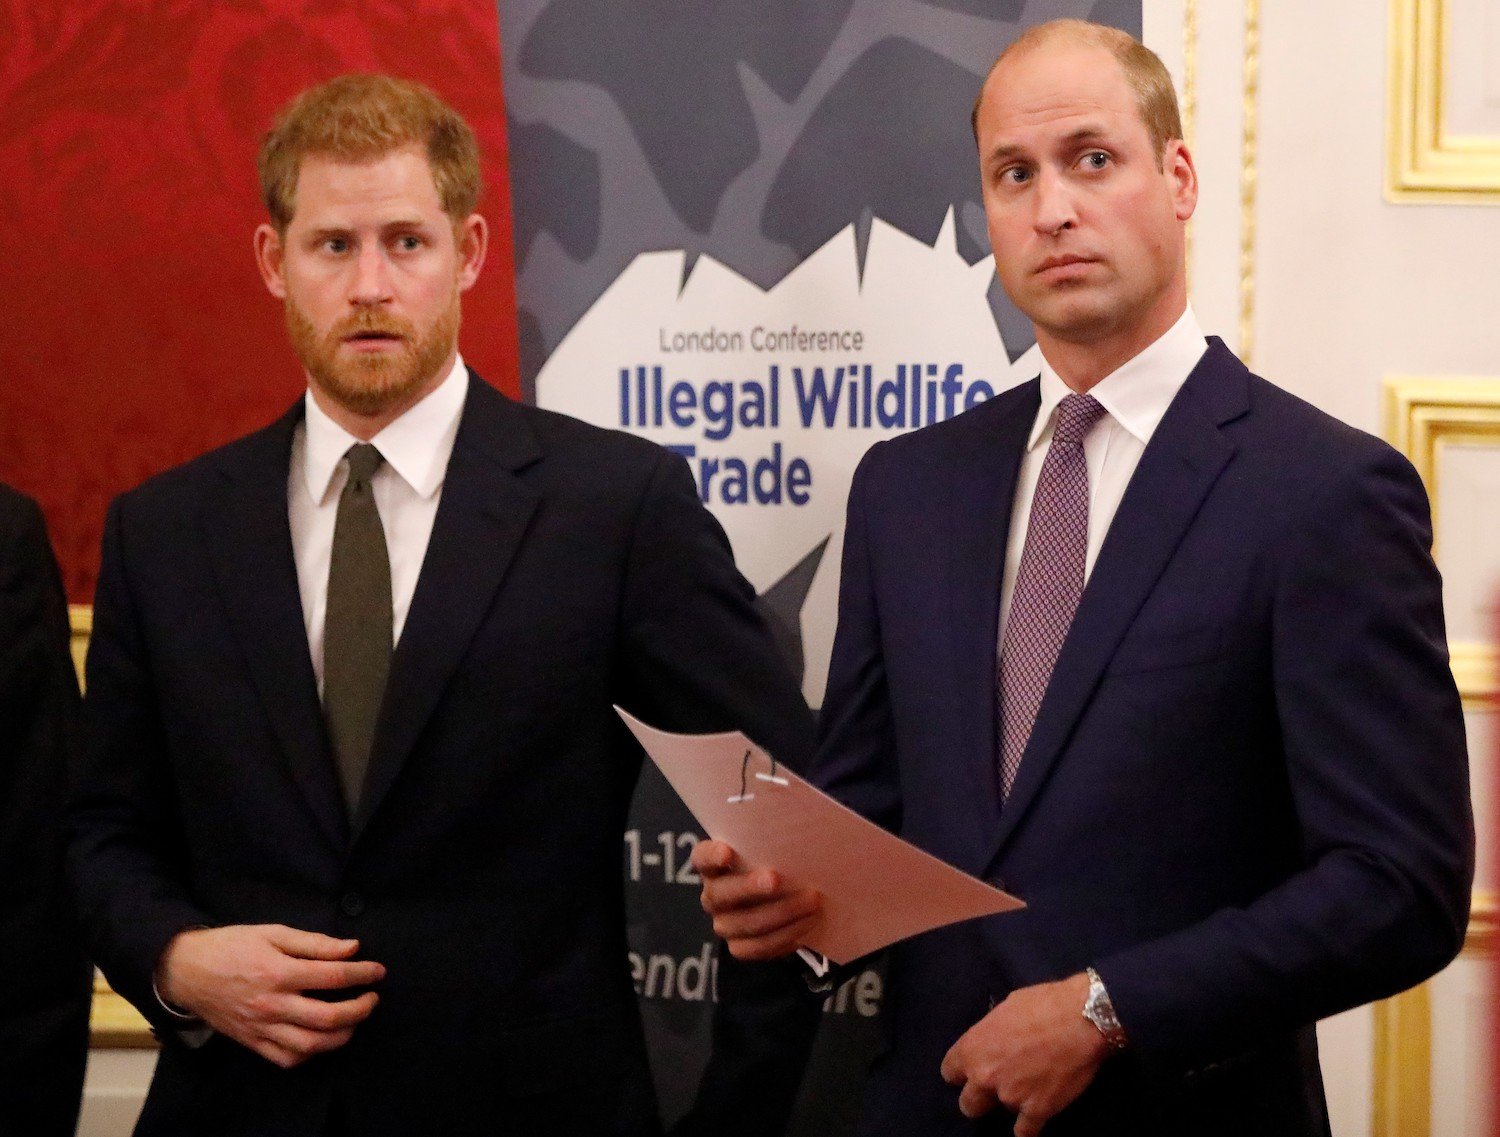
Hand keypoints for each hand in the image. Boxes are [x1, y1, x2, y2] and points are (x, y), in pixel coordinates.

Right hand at [158, 924, 385, 1067]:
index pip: (333, 977)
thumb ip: (314, 943)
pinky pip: (286, 1058)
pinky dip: (310, 1053)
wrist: (186, 971)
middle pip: (327, 1018)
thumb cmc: (232, 946)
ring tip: (354, 1021)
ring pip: (310, 1045)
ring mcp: (261, 1028)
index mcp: (278, 972)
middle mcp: (272, 1004)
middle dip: (359, 1010)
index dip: (362, 974)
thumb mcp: (273, 932)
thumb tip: (352, 948)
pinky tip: (321, 1039)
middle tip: (372, 999)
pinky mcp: (251, 1042)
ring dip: (341, 1036)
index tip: (378, 971)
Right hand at [690, 840, 821, 960]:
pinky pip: (759, 946)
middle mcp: (712, 896)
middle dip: (749, 887)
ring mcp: (724, 924)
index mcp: (712, 867)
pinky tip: (807, 923)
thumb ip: (774, 844)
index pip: (702, 858)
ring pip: (745, 923)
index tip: (727, 852)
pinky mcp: (739, 947)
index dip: (711, 856)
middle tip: (775, 880)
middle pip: (720, 894)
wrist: (782, 900)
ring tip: (811, 902)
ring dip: (781, 913)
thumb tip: (800, 835)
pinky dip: (786, 935)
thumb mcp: (770, 851)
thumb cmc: (774, 864)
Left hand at [939, 973, 1108, 1136]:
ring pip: (999, 1113)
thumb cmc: (1043, 1004)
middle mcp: (984, 1076)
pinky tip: (1033, 1121)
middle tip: (997, 1086)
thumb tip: (992, 1041)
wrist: (1082, 1019)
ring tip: (1027, 1088)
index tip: (972, 1072)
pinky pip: (1025, 1133)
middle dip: (980, 1097)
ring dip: (1011, 1102)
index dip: (962, 1073)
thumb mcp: (1004, 1009)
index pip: (950, 1072)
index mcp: (972, 1048)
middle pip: (968, 1104)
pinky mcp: (1037, 1111)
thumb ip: (990, 1033)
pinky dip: (1029, 1129)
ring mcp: (1010, 1097)